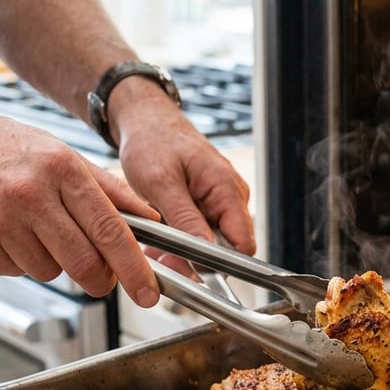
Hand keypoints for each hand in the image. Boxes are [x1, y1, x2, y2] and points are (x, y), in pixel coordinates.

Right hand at [0, 100, 164, 306]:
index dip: (134, 268)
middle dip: (98, 278)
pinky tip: (2, 231)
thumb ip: (107, 188)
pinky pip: (14, 272)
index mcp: (59, 167)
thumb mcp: (57, 150)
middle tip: (98, 275)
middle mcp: (29, 194)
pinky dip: (16, 260)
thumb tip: (150, 217)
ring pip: (50, 272)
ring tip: (31, 229)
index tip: (148, 292)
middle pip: (84, 263)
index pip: (110, 230)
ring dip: (51, 262)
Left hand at [110, 75, 256, 257]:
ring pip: (210, 243)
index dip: (220, 264)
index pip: (243, 244)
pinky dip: (179, 239)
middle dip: (193, 259)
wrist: (146, 120)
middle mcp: (231, 196)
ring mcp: (220, 201)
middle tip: (161, 258)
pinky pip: (200, 232)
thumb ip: (185, 219)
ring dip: (182, 251)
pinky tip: (158, 237)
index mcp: (227, 188)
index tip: (188, 268)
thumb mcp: (162, 182)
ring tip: (154, 246)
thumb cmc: (153, 140)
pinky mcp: (208, 204)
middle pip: (226, 248)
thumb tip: (205, 253)